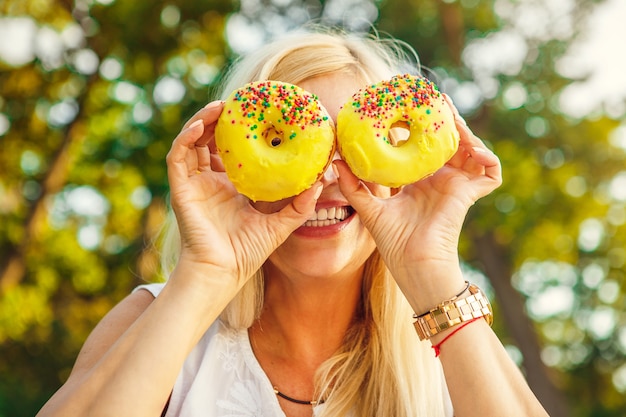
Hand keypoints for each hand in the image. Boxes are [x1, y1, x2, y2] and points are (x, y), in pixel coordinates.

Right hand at [166, 101, 321, 290]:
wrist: (223, 272)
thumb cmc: (247, 252)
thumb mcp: (280, 224)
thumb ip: (300, 205)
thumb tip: (322, 181)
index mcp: (230, 187)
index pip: (232, 151)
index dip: (240, 132)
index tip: (257, 114)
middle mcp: (210, 182)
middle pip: (210, 141)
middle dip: (221, 120)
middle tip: (236, 103)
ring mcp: (194, 184)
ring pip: (192, 142)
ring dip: (202, 121)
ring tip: (219, 107)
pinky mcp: (181, 189)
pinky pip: (178, 157)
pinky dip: (185, 138)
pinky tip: (199, 125)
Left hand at [333, 98, 500, 297]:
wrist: (414, 264)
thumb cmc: (394, 242)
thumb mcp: (370, 208)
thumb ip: (354, 186)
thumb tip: (337, 161)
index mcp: (419, 181)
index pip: (423, 146)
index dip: (419, 126)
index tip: (406, 108)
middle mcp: (440, 180)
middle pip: (449, 142)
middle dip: (444, 120)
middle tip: (433, 99)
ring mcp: (457, 186)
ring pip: (471, 150)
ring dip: (466, 131)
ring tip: (451, 115)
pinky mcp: (469, 194)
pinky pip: (491, 172)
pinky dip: (489, 159)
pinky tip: (475, 149)